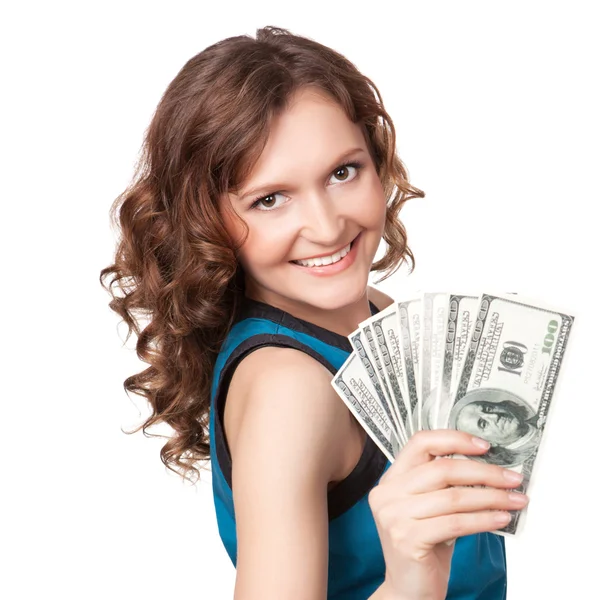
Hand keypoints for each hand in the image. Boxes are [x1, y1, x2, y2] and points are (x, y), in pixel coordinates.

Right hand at [368, 430, 527, 599]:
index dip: (454, 439)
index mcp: (391, 478)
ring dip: (491, 497)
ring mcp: (394, 515)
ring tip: (515, 500)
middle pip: (442, 469)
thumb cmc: (424, 546)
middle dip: (484, 472)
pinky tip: (501, 519)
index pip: (420, 442)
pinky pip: (455, 523)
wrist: (409, 590)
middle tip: (512, 478)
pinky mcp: (407, 539)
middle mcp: (387, 493)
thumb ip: (445, 485)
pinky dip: (484, 520)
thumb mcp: (430, 508)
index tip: (485, 446)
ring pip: (453, 497)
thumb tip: (490, 468)